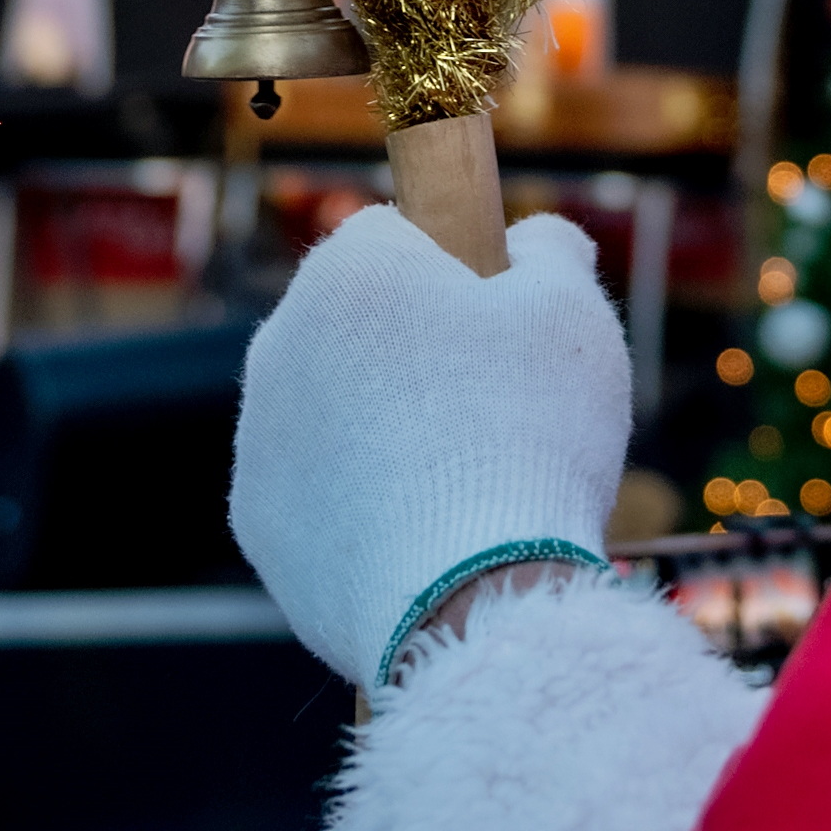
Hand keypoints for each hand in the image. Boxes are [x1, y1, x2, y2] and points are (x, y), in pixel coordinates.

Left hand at [230, 205, 630, 686]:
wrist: (473, 595)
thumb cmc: (526, 433)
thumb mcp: (573, 310)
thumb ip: (550, 250)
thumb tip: (535, 240)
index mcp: (348, 270)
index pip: (395, 234)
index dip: (456, 272)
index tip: (500, 324)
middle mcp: (280, 340)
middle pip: (357, 322)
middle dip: (413, 349)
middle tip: (493, 408)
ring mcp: (257, 436)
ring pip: (332, 405)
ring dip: (383, 424)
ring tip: (464, 481)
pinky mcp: (257, 522)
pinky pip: (316, 487)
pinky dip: (359, 499)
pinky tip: (422, 533)